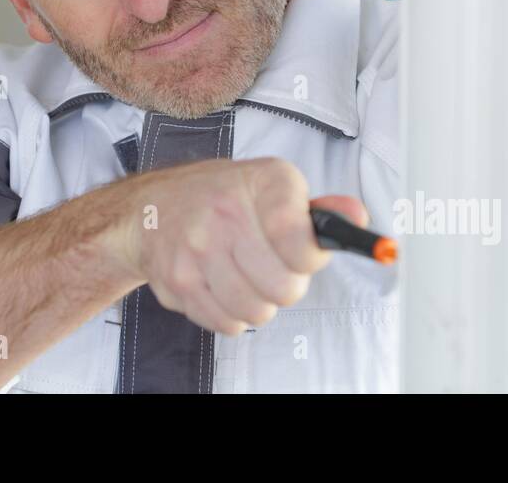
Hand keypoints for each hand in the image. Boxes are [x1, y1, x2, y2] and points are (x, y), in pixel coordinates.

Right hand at [106, 156, 369, 335]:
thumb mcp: (274, 188)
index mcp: (264, 182)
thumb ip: (318, 211)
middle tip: (271, 267)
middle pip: (285, 288)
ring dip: (258, 303)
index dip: (310, 259)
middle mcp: (227, 210)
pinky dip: (231, 316)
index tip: (303, 255)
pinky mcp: (178, 280)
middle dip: (286, 286)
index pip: (302, 241)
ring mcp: (198, 248)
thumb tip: (356, 217)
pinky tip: (221, 287)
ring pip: (257, 312)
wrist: (152, 209)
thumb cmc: (222, 198)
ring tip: (245, 277)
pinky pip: (227, 325)